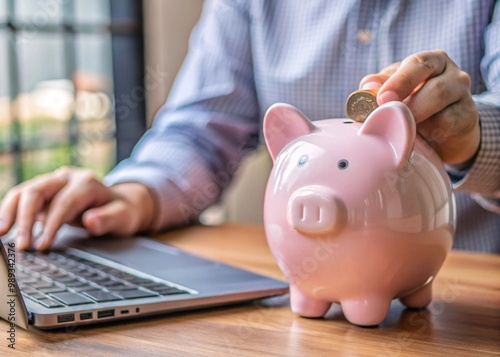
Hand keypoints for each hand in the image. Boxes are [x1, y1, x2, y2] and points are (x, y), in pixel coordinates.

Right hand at [0, 167, 155, 249]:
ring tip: (2, 234)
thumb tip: (91, 221)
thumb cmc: (122, 212)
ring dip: (10, 213)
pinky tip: (4, 227)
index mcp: (86, 182)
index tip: (42, 246)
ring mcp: (53, 182)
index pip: (63, 203)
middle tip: (22, 246)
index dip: (51, 225)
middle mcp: (66, 177)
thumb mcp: (124, 218)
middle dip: (25, 220)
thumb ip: (109, 219)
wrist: (121, 203)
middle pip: (37, 192)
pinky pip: (21, 197)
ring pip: (24, 192)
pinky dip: (10, 211)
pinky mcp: (43, 190)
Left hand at [359, 50, 479, 164]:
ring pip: (442, 107)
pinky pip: (447, 124)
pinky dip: (429, 132)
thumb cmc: (415, 102)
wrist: (447, 128)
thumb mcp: (395, 89)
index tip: (382, 98)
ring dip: (417, 118)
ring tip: (399, 128)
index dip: (399, 82)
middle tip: (389, 116)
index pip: (418, 64)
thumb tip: (367, 86)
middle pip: (435, 87)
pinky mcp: (467, 118)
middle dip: (409, 105)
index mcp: (432, 61)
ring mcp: (463, 96)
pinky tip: (418, 137)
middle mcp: (453, 74)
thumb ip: (379, 85)